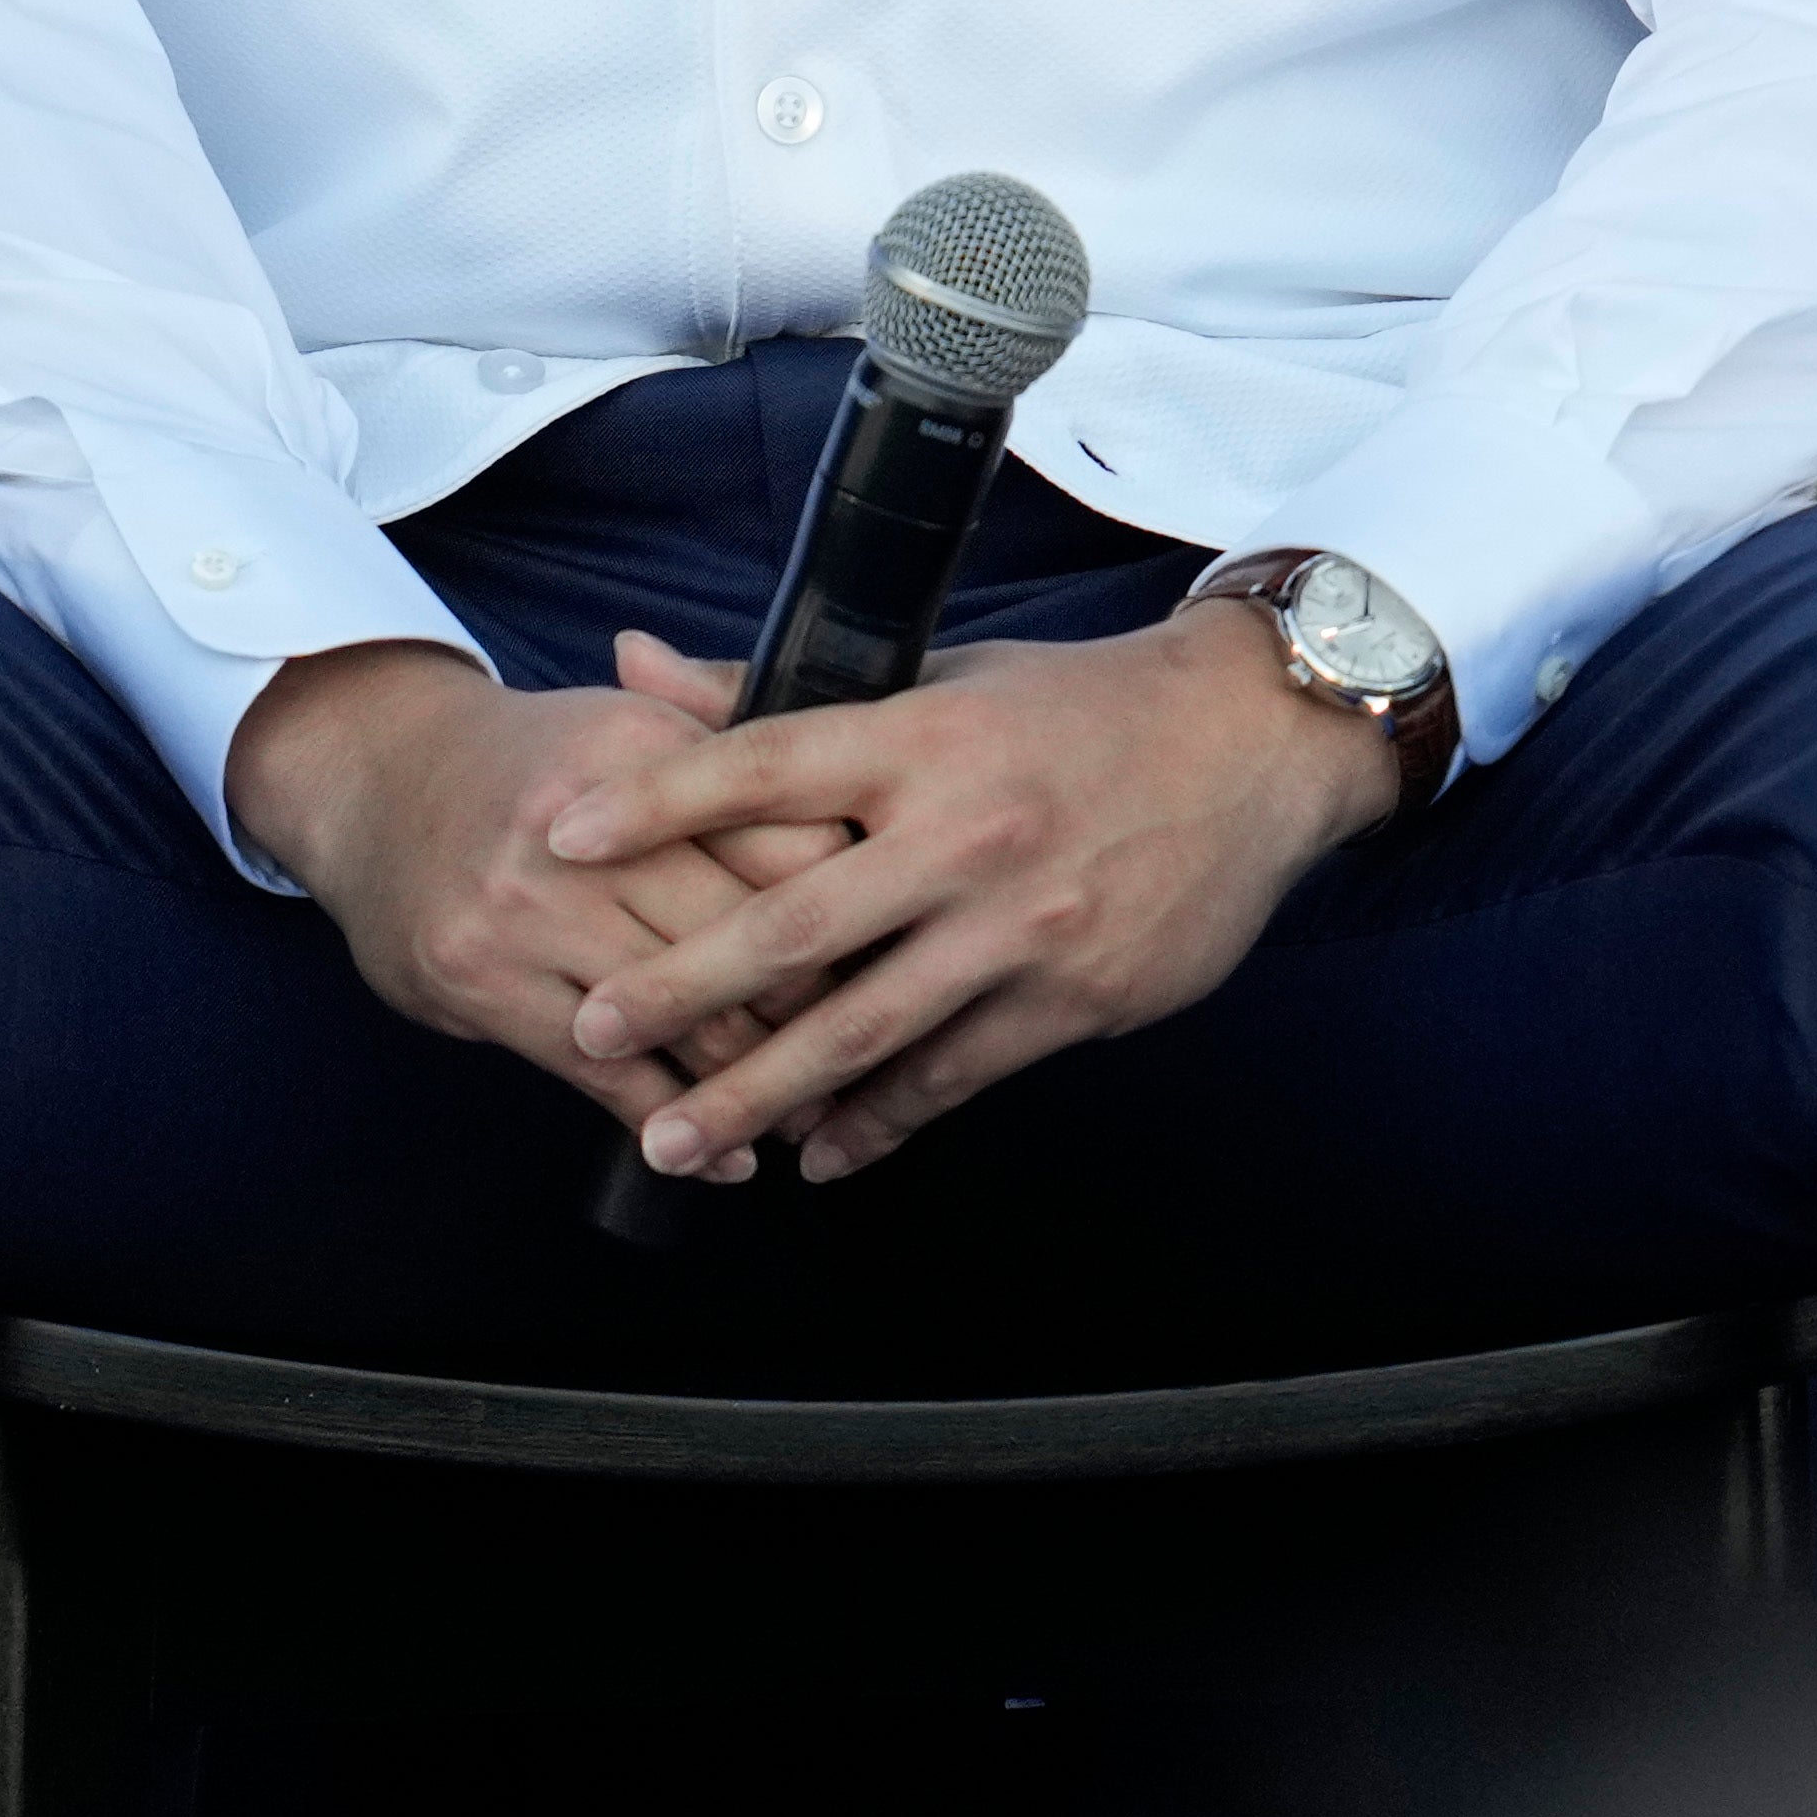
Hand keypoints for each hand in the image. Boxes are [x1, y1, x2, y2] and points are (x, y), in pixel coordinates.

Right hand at [230, 640, 835, 1136]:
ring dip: (758, 1081)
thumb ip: (750, 764)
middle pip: (749, 933)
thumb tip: (865, 825)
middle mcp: (588, 830)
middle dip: (826, 1004)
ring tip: (813, 1112)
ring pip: (683, 1015)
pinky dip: (674, 1124)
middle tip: (881, 1048)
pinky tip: (725, 1156)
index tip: (909, 950)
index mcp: (651, 752)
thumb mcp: (641, 724)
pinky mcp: (481, 982)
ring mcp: (526, 908)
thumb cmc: (545, 763)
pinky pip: (601, 1073)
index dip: (860, 903)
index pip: (793, 839)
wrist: (379, 779)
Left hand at [547, 601, 1410, 1188]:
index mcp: (924, 737)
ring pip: (868, 1027)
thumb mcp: (941, 677)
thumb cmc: (1078, 708)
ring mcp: (1023, 923)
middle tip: (591, 1028)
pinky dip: (880, 1121)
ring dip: (762, 1093)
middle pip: (797, 925)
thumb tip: (635, 662)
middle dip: (682, 987)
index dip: (657, 801)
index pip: (765, 764)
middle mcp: (967, 830)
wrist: (1255, 746)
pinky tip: (822, 1153)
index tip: (562, 840)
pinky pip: (953, 1073)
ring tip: (677, 1139)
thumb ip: (779, 693)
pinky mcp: (1076, 995)